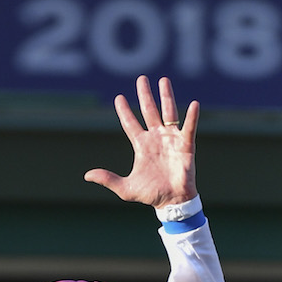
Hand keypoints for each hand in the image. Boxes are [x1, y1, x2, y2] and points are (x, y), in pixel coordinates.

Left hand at [84, 75, 197, 208]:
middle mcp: (156, 138)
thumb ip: (108, 179)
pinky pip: (189, 128)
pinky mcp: (185, 145)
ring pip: (168, 113)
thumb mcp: (125, 188)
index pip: (130, 124)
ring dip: (166, 97)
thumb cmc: (150, 195)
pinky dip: (191, 117)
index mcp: (141, 145)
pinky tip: (194, 105)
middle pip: (149, 111)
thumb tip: (87, 175)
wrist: (172, 203)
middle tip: (142, 79)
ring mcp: (171, 139)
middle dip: (145, 95)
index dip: (124, 111)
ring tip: (163, 80)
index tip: (118, 98)